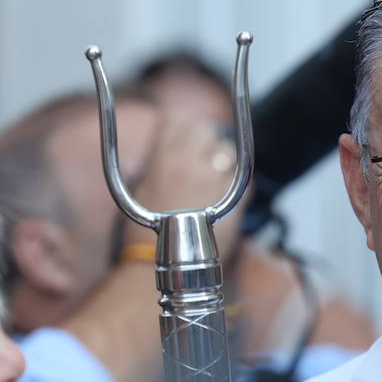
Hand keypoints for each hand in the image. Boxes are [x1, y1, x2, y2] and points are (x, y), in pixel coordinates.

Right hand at [131, 110, 246, 260]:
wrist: (166, 263)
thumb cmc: (144, 235)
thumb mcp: (138, 193)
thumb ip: (146, 170)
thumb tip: (138, 161)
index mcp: (162, 159)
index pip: (177, 118)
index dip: (181, 124)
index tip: (182, 133)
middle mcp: (188, 164)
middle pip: (205, 128)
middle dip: (203, 138)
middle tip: (199, 155)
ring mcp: (213, 180)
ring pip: (227, 150)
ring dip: (222, 160)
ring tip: (212, 178)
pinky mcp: (234, 200)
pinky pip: (244, 178)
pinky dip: (236, 183)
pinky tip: (223, 195)